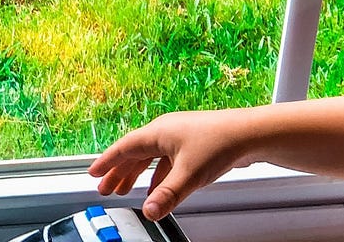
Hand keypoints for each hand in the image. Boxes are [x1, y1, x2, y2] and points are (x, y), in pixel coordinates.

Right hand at [87, 108, 256, 219]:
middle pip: (134, 154)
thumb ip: (167, 195)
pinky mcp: (193, 144)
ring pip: (150, 158)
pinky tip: (159, 190)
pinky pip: (166, 161)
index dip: (107, 162)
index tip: (93, 173)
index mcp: (158, 133)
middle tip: (106, 188)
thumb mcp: (189, 175)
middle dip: (119, 172)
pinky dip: (158, 176)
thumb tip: (149, 212)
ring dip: (137, 175)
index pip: (124, 148)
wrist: (250, 134)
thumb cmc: (220, 143)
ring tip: (127, 191)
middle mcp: (166, 132)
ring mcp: (180, 137)